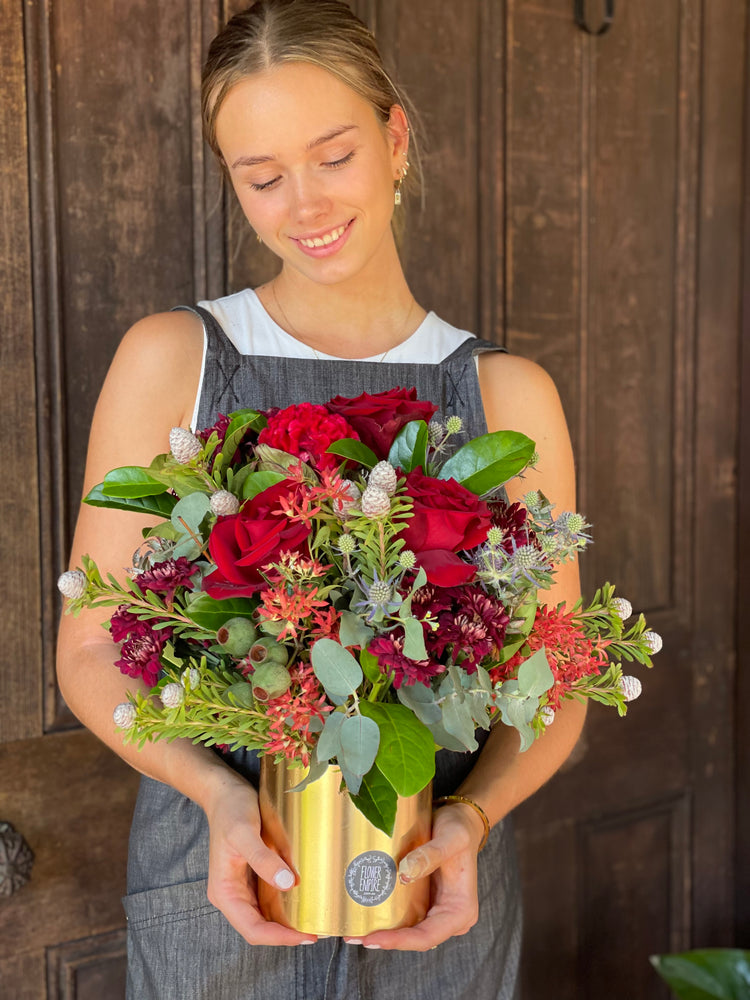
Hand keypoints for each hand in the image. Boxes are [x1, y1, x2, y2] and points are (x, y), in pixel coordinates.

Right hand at [202, 770, 316, 946]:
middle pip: (259, 927)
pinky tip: (302, 899)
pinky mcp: (251, 875)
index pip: (252, 928)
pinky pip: (268, 898)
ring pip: (265, 915)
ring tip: (313, 919)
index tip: (305, 935)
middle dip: (285, 933)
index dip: (279, 937)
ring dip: (286, 922)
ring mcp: (241, 886)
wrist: (224, 792)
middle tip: (315, 930)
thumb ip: (263, 860)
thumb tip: (287, 884)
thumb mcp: (245, 833)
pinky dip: (284, 904)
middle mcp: (231, 894)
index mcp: (224, 892)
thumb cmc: (230, 810)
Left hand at [347, 802, 485, 951]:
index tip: (372, 938)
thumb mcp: (450, 838)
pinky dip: (388, 920)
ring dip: (384, 932)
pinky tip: (366, 917)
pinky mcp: (425, 902)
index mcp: (461, 910)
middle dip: (386, 940)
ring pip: (409, 931)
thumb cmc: (459, 829)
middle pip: (415, 939)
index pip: (428, 936)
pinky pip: (406, 917)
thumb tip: (404, 874)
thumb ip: (430, 855)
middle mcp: (451, 918)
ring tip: (354, 931)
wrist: (460, 821)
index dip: (400, 941)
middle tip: (355, 936)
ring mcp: (437, 912)